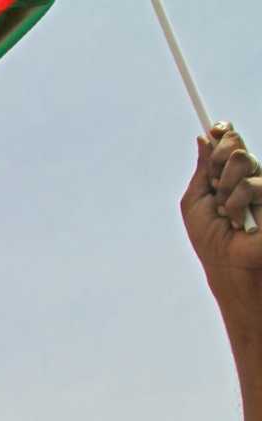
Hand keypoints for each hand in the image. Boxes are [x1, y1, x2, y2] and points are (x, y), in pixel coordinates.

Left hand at [181, 122, 261, 341]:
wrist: (229, 265)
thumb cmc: (210, 240)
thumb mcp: (196, 203)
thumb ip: (202, 171)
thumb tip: (203, 139)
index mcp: (229, 178)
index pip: (230, 145)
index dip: (224, 133)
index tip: (215, 125)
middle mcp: (250, 178)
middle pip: (236, 146)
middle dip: (219, 159)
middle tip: (215, 183)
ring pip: (244, 160)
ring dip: (225, 188)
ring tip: (227, 212)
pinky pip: (252, 183)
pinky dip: (237, 202)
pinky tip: (241, 220)